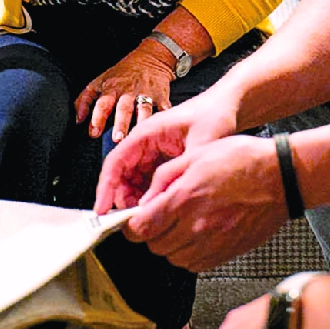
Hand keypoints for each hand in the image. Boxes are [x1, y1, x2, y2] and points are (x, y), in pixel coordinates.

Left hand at [73, 46, 174, 142]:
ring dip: (141, 122)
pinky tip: (164, 125)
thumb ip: (84, 99)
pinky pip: (164, 108)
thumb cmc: (122, 74)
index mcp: (112, 88)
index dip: (97, 118)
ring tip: (138, 136)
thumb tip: (77, 120)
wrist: (151, 58)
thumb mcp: (100, 81)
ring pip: (144, 109)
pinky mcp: (161, 96)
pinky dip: (165, 116)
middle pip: (124, 108)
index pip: (102, 103)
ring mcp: (146, 93)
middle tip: (117, 139)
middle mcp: (129, 91)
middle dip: (120, 123)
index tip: (94, 133)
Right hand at [94, 97, 228, 211]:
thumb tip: (155, 203)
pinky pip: (147, 182)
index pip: (115, 162)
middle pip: (120, 175)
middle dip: (122, 199)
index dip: (106, 188)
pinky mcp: (162, 161)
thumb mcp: (199, 146)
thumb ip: (178, 175)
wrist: (228, 106)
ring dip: (136, 200)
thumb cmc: (213, 116)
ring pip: (133, 182)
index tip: (101, 209)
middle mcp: (144, 143)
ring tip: (147, 218)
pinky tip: (160, 208)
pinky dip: (149, 197)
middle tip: (131, 221)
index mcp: (146, 134)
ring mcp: (152, 152)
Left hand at [124, 134, 287, 270]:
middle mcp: (196, 226)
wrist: (282, 178)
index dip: (132, 225)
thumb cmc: (244, 160)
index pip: (140, 228)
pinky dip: (188, 254)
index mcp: (185, 199)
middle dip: (151, 234)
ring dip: (170, 245)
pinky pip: (194, 265)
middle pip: (154, 247)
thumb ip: (165, 178)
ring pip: (173, 258)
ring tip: (180, 225)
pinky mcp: (226, 253)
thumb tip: (145, 200)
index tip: (135, 219)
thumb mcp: (197, 155)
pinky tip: (196, 235)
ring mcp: (212, 244)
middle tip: (159, 218)